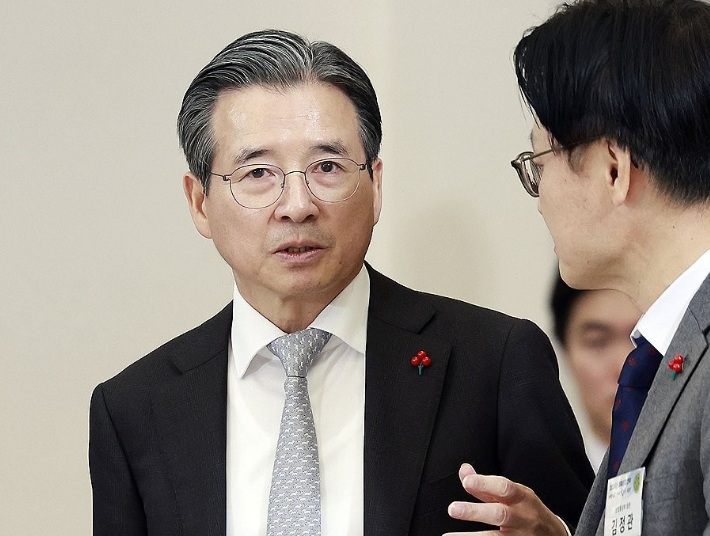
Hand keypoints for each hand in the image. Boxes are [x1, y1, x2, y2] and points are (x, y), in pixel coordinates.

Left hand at [444, 463, 567, 535]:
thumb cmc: (527, 511)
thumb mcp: (513, 494)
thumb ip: (486, 485)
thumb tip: (464, 471)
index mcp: (522, 497)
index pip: (505, 488)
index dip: (485, 484)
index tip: (467, 482)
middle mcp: (523, 518)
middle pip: (500, 514)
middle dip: (476, 512)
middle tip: (452, 509)